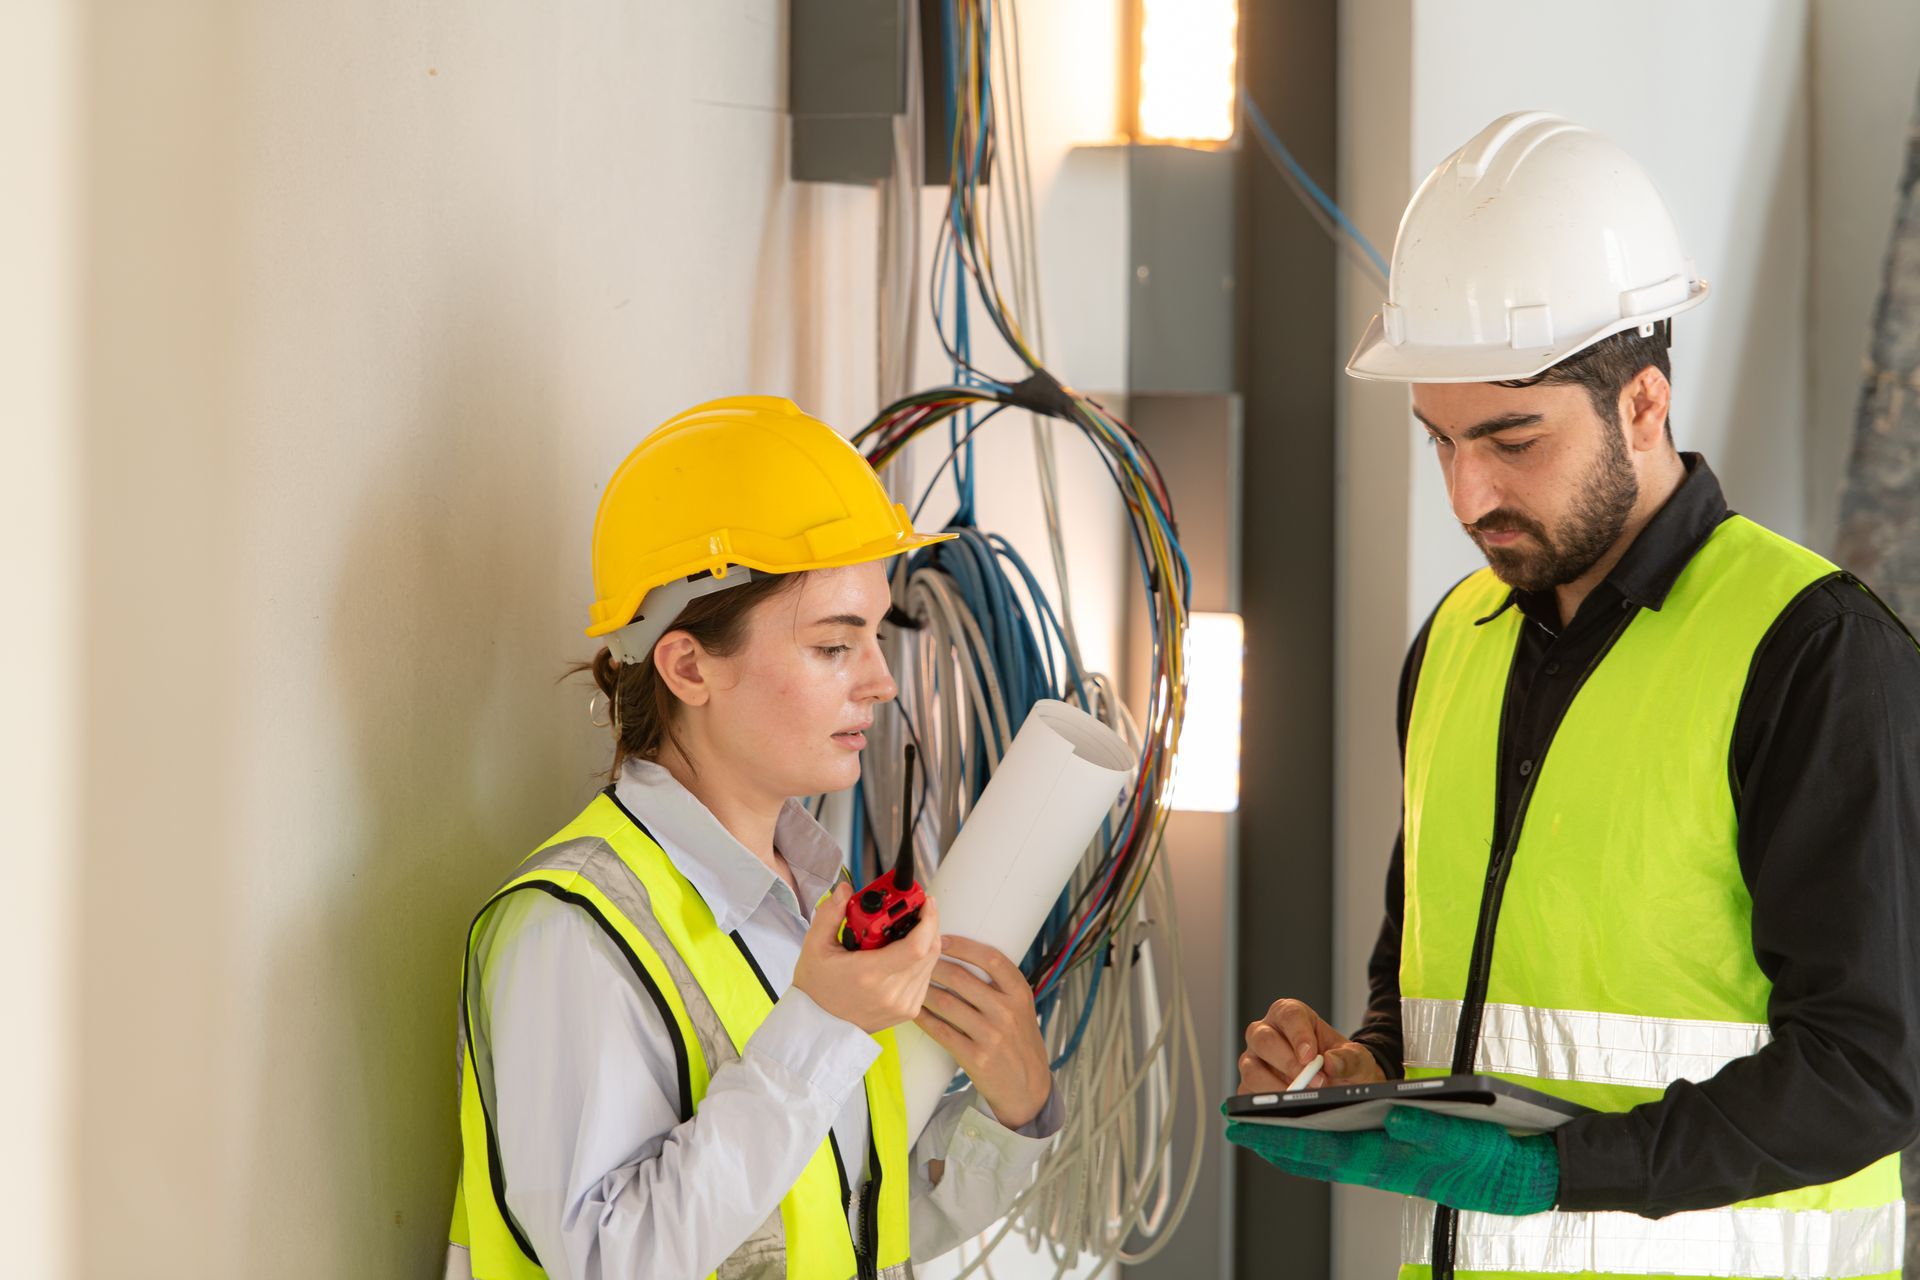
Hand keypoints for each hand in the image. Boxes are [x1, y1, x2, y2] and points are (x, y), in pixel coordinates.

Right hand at [791, 883, 941, 1033]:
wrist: (818, 1026)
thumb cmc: (815, 987)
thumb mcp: (815, 946)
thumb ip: (831, 914)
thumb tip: (846, 889)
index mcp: (870, 974)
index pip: (917, 945)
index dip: (928, 919)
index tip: (924, 901)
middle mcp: (891, 992)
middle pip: (930, 950)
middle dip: (928, 923)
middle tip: (917, 907)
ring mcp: (903, 1004)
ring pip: (931, 963)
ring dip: (926, 939)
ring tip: (908, 926)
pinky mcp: (908, 1010)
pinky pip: (926, 976)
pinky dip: (922, 959)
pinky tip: (905, 950)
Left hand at [912, 936, 1052, 1129]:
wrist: (1027, 1087)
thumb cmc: (1018, 1041)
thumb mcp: (1021, 1008)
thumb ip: (1000, 986)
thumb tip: (962, 956)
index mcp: (1020, 993)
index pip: (991, 959)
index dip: (964, 946)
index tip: (943, 939)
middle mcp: (1007, 1012)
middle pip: (963, 979)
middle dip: (934, 965)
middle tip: (916, 958)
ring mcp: (992, 1036)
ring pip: (947, 1003)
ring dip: (924, 990)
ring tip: (909, 981)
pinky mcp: (976, 1057)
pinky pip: (941, 1031)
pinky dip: (924, 1018)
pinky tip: (913, 1010)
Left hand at [1223, 1106, 1558, 1216]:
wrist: (1520, 1176)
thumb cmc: (1491, 1159)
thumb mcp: (1464, 1139)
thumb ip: (1428, 1129)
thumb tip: (1392, 1115)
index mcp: (1386, 1161)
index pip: (1318, 1150)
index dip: (1276, 1137)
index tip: (1240, 1126)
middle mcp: (1377, 1162)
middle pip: (1312, 1151)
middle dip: (1272, 1137)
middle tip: (1235, 1121)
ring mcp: (1385, 1158)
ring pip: (1326, 1148)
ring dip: (1293, 1135)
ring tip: (1262, 1119)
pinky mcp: (1396, 1151)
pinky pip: (1346, 1145)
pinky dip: (1321, 1134)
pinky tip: (1311, 1121)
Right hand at [1238, 997, 1384, 1092]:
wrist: (1342, 1086)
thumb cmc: (1342, 1065)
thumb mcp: (1357, 1058)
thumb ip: (1349, 1058)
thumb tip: (1330, 1062)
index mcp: (1291, 1016)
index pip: (1288, 1016)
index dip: (1298, 1035)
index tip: (1310, 1056)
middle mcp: (1267, 1034)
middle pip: (1263, 1039)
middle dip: (1288, 1063)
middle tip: (1313, 1081)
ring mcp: (1255, 1059)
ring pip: (1251, 1068)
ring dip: (1276, 1086)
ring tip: (1300, 1098)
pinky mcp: (1250, 1085)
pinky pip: (1248, 1094)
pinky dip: (1266, 1104)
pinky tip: (1286, 1108)